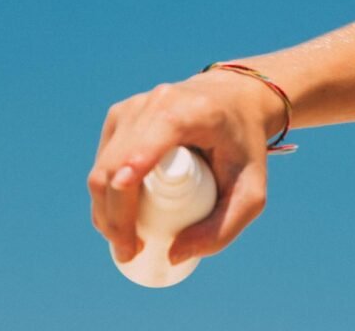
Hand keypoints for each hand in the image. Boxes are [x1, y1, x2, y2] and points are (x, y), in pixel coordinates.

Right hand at [87, 67, 282, 264]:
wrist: (236, 101)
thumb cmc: (245, 147)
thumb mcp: (252, 191)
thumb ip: (224, 228)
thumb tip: (173, 254)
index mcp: (190, 112)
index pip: (146, 146)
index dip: (129, 180)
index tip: (126, 222)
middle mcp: (156, 103)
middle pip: (116, 166)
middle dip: (114, 217)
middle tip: (131, 251)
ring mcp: (132, 106)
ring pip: (103, 166)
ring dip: (105, 209)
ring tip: (126, 240)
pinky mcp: (120, 114)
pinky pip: (103, 160)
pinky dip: (106, 192)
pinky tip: (119, 215)